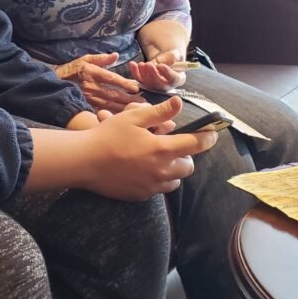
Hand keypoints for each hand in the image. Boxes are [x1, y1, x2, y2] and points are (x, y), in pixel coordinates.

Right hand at [56, 52, 144, 112]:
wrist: (54, 83)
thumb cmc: (73, 70)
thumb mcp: (85, 59)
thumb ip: (102, 58)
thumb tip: (116, 55)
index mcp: (91, 72)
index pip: (111, 78)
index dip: (124, 83)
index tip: (136, 87)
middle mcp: (90, 86)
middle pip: (112, 94)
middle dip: (128, 99)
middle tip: (143, 102)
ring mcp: (87, 98)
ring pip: (108, 105)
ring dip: (123, 108)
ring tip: (136, 110)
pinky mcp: (85, 106)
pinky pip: (100, 112)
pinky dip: (112, 115)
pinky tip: (122, 118)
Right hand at [80, 96, 217, 199]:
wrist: (84, 161)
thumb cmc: (108, 135)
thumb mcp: (133, 117)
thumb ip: (159, 112)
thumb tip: (178, 103)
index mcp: (162, 149)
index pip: (196, 144)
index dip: (208, 137)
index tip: (213, 132)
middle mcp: (161, 171)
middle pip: (188, 166)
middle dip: (185, 155)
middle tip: (172, 145)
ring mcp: (151, 186)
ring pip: (174, 180)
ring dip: (173, 169)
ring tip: (158, 158)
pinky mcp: (140, 195)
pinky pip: (158, 189)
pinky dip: (157, 179)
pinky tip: (143, 169)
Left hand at [128, 50, 186, 91]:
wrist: (162, 53)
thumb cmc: (171, 54)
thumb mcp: (175, 52)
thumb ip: (171, 56)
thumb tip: (164, 62)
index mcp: (178, 78)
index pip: (174, 79)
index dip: (167, 73)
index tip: (160, 65)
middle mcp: (167, 84)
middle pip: (160, 84)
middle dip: (153, 75)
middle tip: (148, 64)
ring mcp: (155, 85)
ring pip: (148, 84)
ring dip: (143, 74)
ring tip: (141, 64)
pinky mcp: (145, 82)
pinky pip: (139, 79)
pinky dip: (134, 72)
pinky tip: (132, 64)